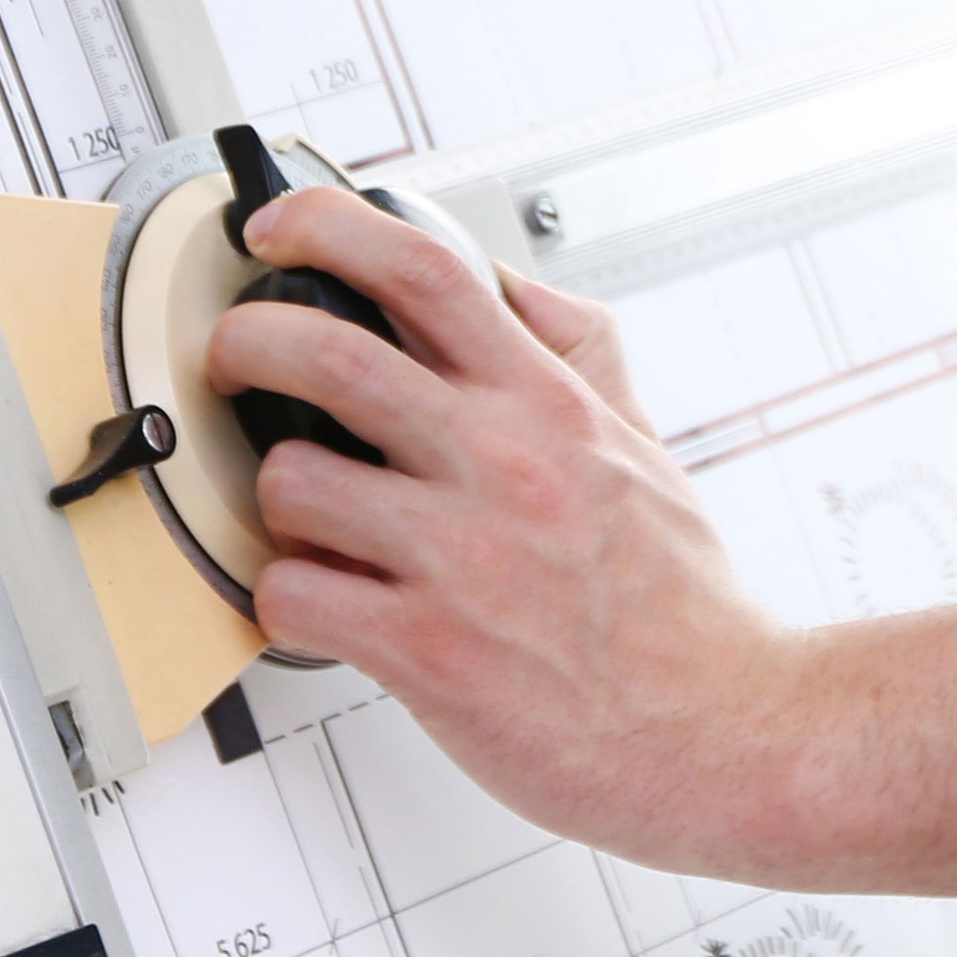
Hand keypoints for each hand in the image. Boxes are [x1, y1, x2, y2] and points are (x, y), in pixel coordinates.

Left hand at [207, 187, 818, 870]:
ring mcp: (460, 557)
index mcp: (547, 404)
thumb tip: (510, 284)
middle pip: (326, 351)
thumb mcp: (643, 444)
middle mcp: (501, 464)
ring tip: (307, 517)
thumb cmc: (679, 604)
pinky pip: (293, 595)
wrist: (721, 730)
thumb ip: (576, 352)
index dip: (328, 225)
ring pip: (290, 480)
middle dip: (248, 343)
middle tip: (235, 360)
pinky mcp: (427, 651)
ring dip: (274, 497)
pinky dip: (285, 597)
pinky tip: (323, 600)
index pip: (427, 267)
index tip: (279, 226)